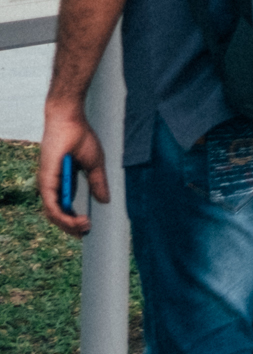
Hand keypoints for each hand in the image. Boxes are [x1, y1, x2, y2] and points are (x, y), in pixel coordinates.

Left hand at [37, 102, 104, 236]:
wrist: (70, 121)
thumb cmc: (80, 137)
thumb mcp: (95, 164)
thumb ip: (97, 183)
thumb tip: (105, 200)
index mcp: (62, 182)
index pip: (64, 208)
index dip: (73, 220)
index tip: (87, 228)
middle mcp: (51, 186)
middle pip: (57, 215)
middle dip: (71, 227)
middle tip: (86, 232)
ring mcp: (47, 184)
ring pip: (52, 213)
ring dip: (67, 224)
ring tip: (84, 228)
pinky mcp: (46, 181)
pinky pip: (51, 204)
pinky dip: (62, 215)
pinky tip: (74, 221)